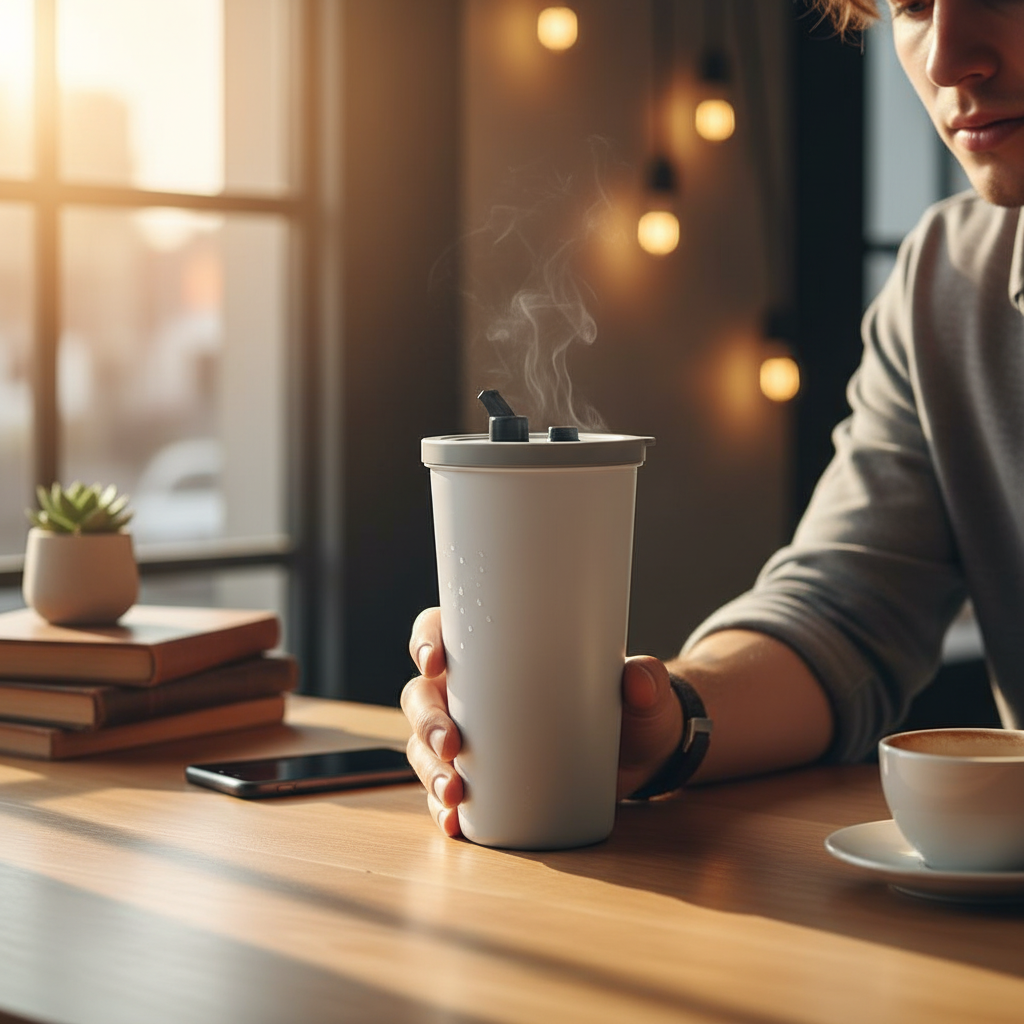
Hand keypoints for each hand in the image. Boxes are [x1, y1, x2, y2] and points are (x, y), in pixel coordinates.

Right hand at [401, 608, 685, 837]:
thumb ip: (646, 680)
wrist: (642, 756)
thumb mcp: (643, 691)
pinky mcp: (484, 779)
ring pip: (425, 747)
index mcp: (496, 650)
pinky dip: (443, 808)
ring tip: (454, 794)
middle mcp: (473, 691)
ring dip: (428, 770)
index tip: (435, 663)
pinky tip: (454, 823)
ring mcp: (474, 737)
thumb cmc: (632, 707)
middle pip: (424, 696)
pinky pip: (446, 791)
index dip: (426, 642)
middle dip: (427, 721)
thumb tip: (639, 679)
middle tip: (452, 745)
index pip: (443, 632)